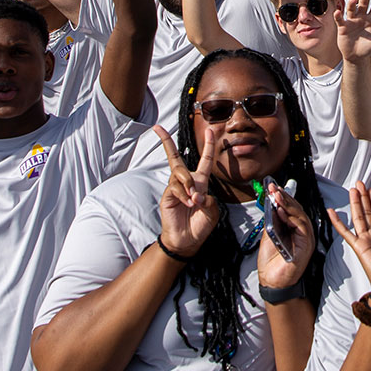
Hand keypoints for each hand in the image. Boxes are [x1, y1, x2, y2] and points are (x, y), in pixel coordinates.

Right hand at [151, 125, 222, 258]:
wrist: (187, 240)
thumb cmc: (200, 226)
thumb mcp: (212, 213)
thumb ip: (209, 201)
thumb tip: (198, 194)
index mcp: (201, 183)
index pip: (205, 160)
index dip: (208, 145)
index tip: (209, 130)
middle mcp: (187, 182)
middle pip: (176, 157)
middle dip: (166, 142)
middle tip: (159, 130)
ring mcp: (175, 187)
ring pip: (179, 173)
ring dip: (188, 184)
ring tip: (193, 200)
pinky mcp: (168, 195)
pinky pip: (174, 187)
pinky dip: (183, 194)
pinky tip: (187, 203)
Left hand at [255, 182, 314, 289]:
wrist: (272, 281)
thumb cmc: (272, 261)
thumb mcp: (269, 235)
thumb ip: (272, 220)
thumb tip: (271, 203)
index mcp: (294, 228)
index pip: (291, 208)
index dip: (283, 197)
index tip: (272, 186)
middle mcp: (302, 231)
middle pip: (296, 209)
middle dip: (284, 197)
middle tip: (273, 188)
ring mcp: (306, 237)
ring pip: (300, 215)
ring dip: (287, 204)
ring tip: (276, 195)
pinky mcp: (306, 244)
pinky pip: (301, 226)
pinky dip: (291, 217)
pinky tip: (281, 210)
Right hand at [327, 182, 370, 307]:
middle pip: (366, 214)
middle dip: (363, 198)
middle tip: (360, 183)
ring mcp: (365, 241)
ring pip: (359, 218)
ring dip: (355, 203)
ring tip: (353, 189)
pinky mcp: (359, 247)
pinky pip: (346, 233)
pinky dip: (338, 222)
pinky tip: (331, 212)